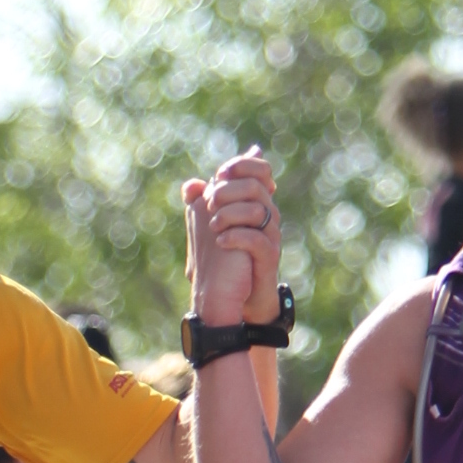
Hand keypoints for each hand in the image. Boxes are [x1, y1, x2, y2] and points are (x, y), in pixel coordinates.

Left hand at [182, 148, 280, 325]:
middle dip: (229, 191)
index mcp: (256, 202)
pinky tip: (220, 242)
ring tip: (213, 227)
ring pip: (257, 211)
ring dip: (230, 214)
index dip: (242, 166)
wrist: (236, 296)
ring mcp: (271, 235)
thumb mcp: (209, 229)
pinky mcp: (269, 256)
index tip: (219, 175)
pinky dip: (236, 237)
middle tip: (209, 204)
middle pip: (256, 187)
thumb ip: (200, 205)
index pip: (261, 170)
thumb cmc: (224, 258)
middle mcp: (268, 215)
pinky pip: (257, 239)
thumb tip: (191, 185)